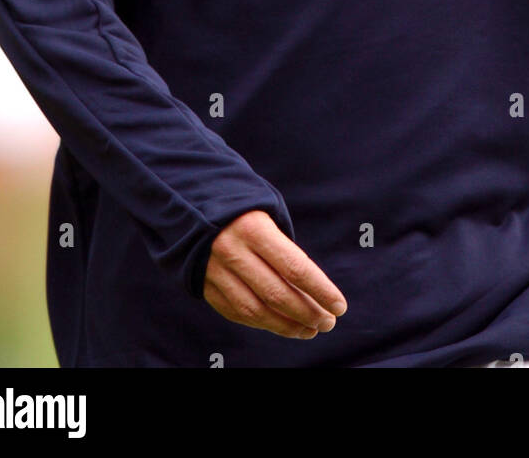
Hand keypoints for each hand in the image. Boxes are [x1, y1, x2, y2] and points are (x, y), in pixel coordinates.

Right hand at [202, 209, 347, 339]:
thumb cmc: (241, 204)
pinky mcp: (202, 284)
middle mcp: (232, 251)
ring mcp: (213, 271)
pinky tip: (280, 325)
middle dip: (307, 313)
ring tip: (309, 330)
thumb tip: (309, 288)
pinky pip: (235, 312)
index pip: (295, 268)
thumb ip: (284, 248)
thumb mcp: (266, 211)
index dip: (320, 291)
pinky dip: (260, 323)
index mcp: (253, 228)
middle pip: (276, 294)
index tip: (339, 306)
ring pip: (255, 311)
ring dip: (286, 326)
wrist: (188, 198)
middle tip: (328, 323)